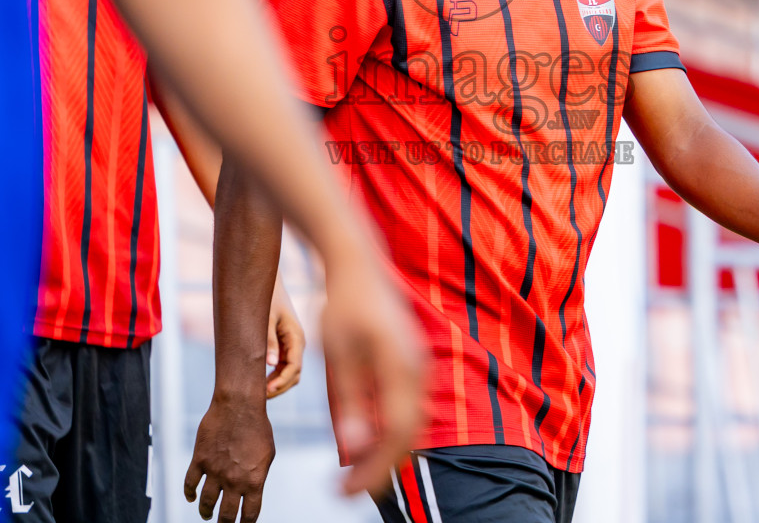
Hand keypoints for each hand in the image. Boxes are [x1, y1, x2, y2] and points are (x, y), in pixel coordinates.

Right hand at [184, 389, 274, 521]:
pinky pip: (190, 483)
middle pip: (226, 515)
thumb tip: (251, 489)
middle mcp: (233, 481)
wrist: (239, 405)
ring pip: (206, 503)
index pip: (249, 514)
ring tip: (206, 514)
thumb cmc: (257, 426)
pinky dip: (189, 493)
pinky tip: (191, 497)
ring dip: (206, 512)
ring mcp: (215, 471)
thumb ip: (258, 475)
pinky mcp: (200, 460)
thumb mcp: (267, 454)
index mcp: (253, 481)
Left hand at [266, 276, 304, 398]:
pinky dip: (274, 377)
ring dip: (277, 384)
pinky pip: (283, 367)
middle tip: (259, 396)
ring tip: (258, 391)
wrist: (269, 284)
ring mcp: (291, 346)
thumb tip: (271, 364)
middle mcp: (297, 344)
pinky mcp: (284, 346)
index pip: (294, 367)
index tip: (266, 391)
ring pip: (289, 373)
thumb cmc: (268, 298)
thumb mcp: (266, 318)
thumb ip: (269, 340)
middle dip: (279, 387)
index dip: (282, 382)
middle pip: (294, 375)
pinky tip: (260, 381)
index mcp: (296, 337)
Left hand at [319, 248, 427, 495]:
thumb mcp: (338, 356)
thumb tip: (354, 447)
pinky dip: (390, 431)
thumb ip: (349, 403)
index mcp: (401, 370)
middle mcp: (418, 371)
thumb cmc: (343, 306)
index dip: (372, 470)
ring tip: (353, 472)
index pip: (394, 436)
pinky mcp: (414, 364)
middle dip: (379, 468)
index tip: (344, 492)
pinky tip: (365, 439)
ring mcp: (420, 367)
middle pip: (408, 436)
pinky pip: (409, 408)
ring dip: (385, 452)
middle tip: (346, 490)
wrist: (358, 265)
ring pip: (411, 424)